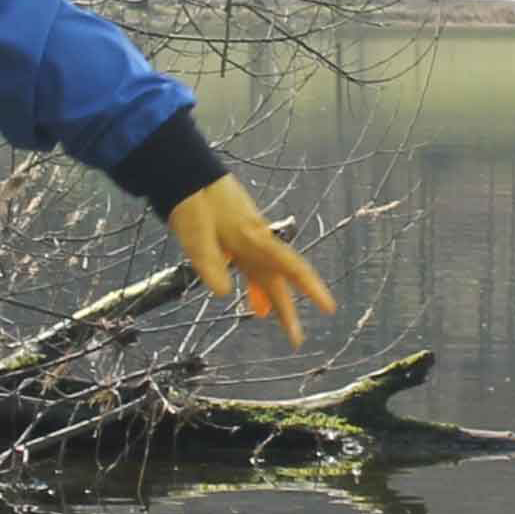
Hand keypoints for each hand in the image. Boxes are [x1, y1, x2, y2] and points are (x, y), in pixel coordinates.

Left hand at [165, 176, 334, 346]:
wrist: (186, 173)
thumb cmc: (192, 202)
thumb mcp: (196, 235)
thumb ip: (209, 263)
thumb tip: (223, 292)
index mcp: (254, 240)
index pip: (290, 266)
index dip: (311, 288)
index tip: (328, 307)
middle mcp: (257, 241)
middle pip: (279, 279)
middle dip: (289, 310)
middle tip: (297, 340)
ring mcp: (248, 239)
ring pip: (266, 274)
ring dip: (272, 298)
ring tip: (274, 322)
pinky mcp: (238, 238)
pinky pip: (253, 266)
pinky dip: (255, 284)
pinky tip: (253, 300)